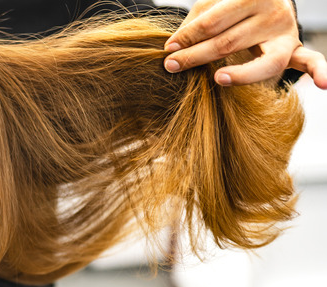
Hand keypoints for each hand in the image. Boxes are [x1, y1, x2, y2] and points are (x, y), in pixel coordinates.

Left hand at [163, 0, 326, 88]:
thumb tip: (174, 45)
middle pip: (230, 41)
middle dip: (197, 55)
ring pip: (264, 61)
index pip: (214, 21)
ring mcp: (286, 33)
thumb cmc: (232, 8)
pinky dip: (321, 72)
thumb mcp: (214, 6)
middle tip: (172, 66)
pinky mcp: (295, 50)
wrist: (266, 2)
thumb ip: (196, 23)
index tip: (167, 49)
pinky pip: (310, 60)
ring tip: (218, 79)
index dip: (188, 36)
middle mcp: (272, 13)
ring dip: (240, 74)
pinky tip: (325, 84)